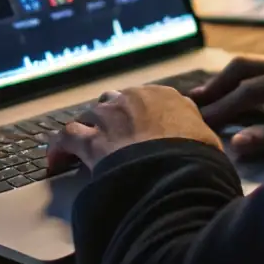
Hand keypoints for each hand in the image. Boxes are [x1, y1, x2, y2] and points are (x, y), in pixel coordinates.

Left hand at [47, 85, 222, 173]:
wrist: (176, 167)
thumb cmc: (196, 155)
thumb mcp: (208, 140)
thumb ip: (198, 134)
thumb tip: (202, 144)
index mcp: (164, 96)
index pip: (147, 99)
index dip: (140, 114)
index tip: (139, 127)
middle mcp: (133, 99)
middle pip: (113, 101)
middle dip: (110, 117)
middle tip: (111, 137)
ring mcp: (109, 117)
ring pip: (88, 115)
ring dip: (86, 129)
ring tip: (81, 148)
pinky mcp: (91, 139)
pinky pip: (66, 137)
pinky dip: (57, 148)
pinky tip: (55, 161)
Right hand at [188, 55, 263, 158]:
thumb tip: (236, 144)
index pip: (246, 92)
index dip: (221, 108)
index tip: (199, 122)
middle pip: (242, 66)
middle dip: (216, 85)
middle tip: (192, 102)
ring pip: (250, 64)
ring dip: (226, 80)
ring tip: (204, 98)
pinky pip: (262, 69)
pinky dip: (242, 80)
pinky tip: (233, 93)